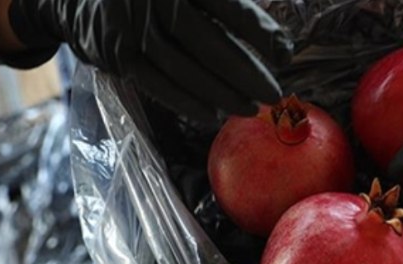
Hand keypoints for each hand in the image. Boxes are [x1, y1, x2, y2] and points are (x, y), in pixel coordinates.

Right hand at [7, 0, 292, 120]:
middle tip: (274, 92)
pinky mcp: (116, 57)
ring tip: (251, 108)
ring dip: (221, 92)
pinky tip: (214, 114)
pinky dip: (188, 102)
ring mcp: (131, 29)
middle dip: (246, 70)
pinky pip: (158, 85)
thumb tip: (275, 41)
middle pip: (208, 42)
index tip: (285, 52)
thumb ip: (221, 5)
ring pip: (184, 68)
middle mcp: (151, 0)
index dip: (258, 30)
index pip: (226, 5)